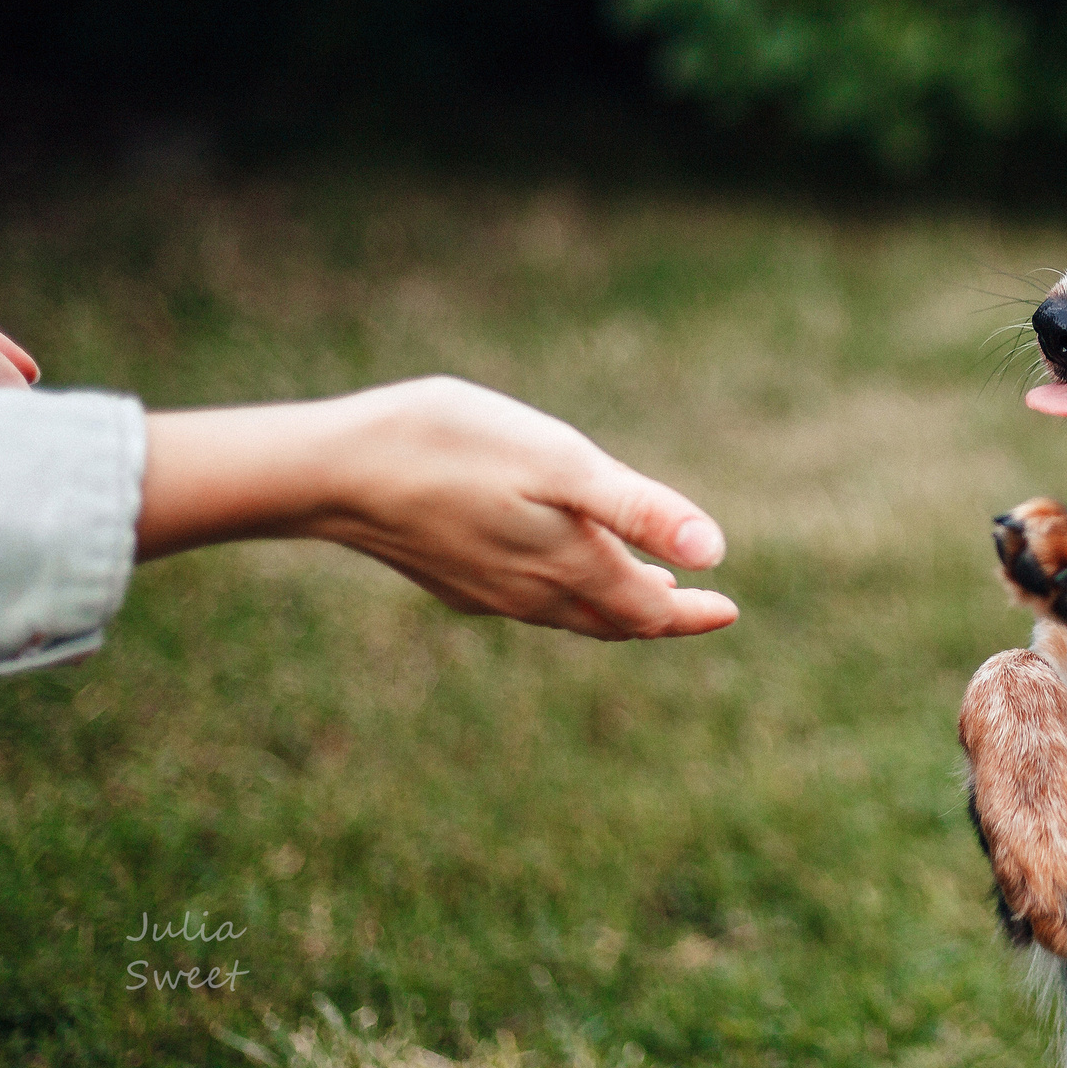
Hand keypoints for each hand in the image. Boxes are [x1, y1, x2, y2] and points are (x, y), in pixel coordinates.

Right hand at [138, 378, 736, 639]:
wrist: (336, 472)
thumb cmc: (453, 447)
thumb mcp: (561, 463)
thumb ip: (639, 509)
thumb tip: (716, 554)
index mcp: (571, 566)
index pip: (650, 611)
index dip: (693, 613)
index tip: (730, 612)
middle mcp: (533, 593)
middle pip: (615, 619)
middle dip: (662, 615)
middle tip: (701, 610)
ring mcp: (488, 591)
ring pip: (571, 614)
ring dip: (615, 606)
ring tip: (644, 592)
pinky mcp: (453, 578)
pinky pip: (528, 603)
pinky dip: (567, 595)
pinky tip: (557, 572)